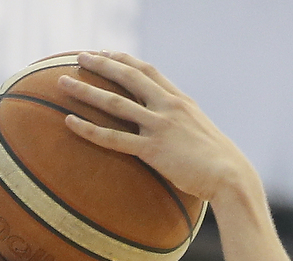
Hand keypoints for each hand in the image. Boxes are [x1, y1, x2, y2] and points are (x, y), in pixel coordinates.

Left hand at [58, 52, 252, 202]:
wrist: (230, 175)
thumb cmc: (216, 160)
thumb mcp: (199, 131)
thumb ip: (181, 123)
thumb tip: (169, 128)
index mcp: (180, 100)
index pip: (148, 71)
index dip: (125, 60)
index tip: (107, 53)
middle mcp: (168, 106)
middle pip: (129, 77)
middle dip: (102, 64)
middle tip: (79, 56)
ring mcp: (159, 126)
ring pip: (115, 103)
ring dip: (86, 90)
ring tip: (62, 82)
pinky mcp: (152, 150)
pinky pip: (113, 138)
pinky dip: (88, 129)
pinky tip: (68, 122)